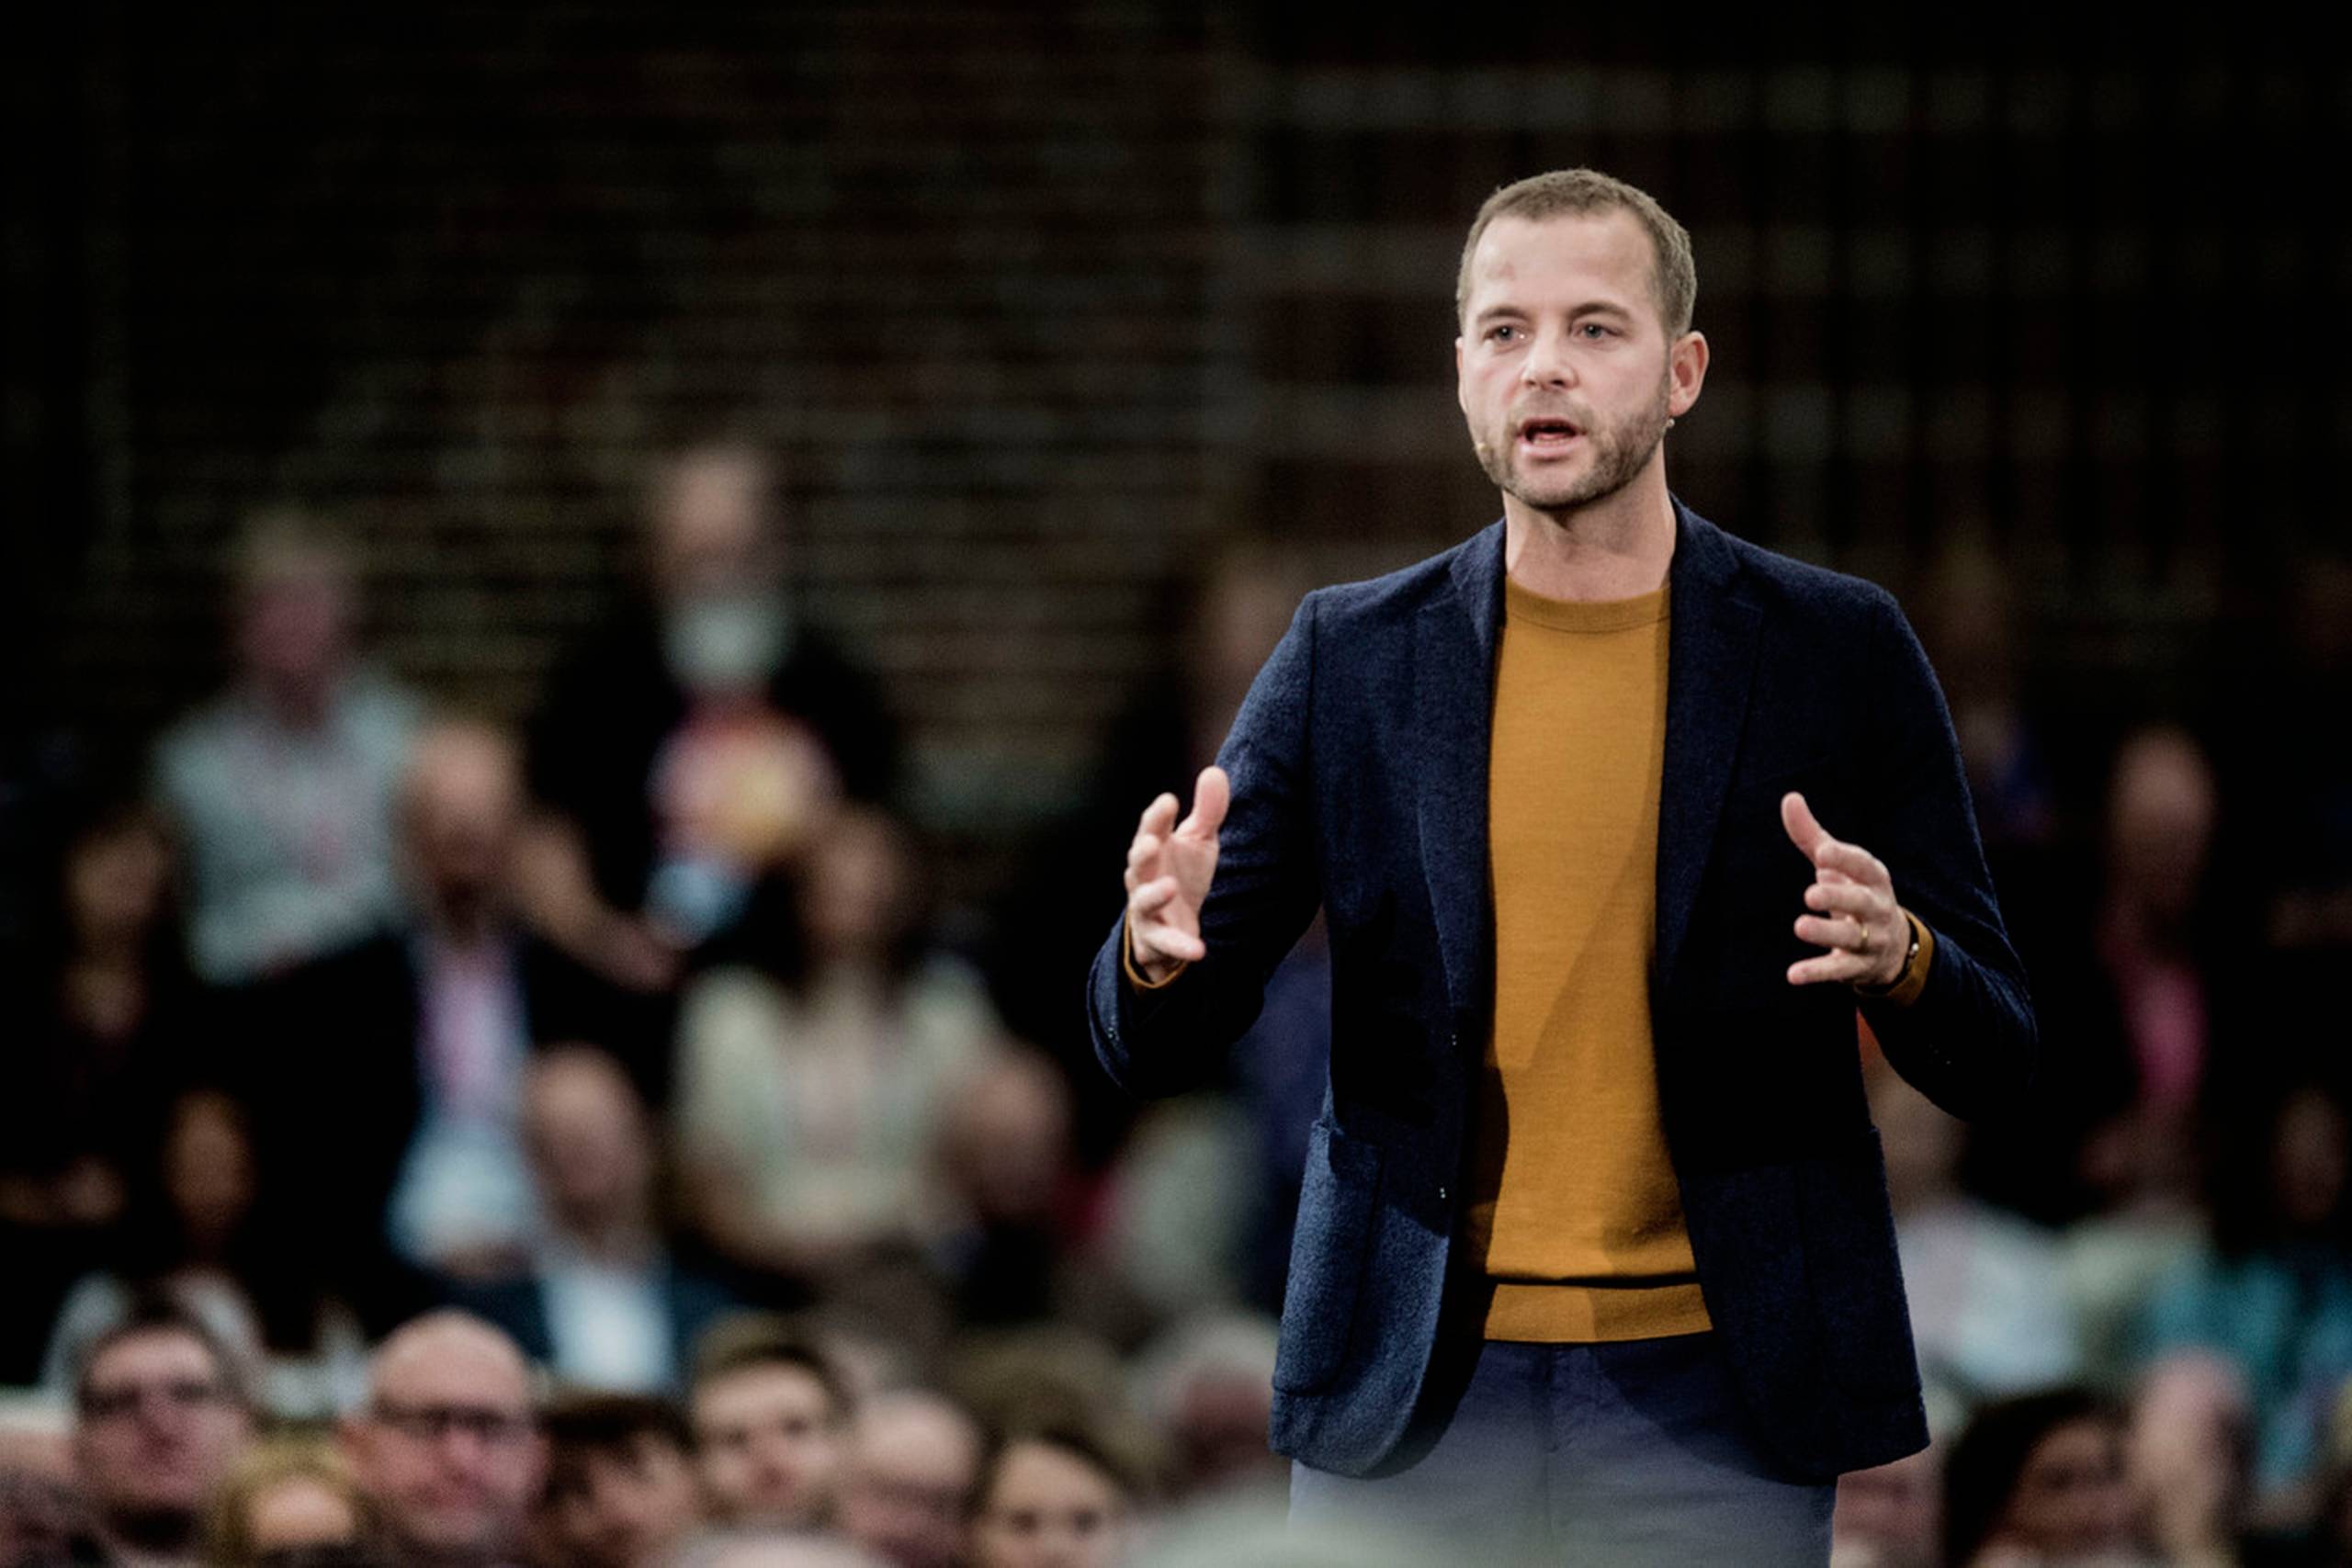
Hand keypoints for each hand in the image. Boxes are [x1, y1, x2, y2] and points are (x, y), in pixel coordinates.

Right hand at [1124, 766, 1228, 984]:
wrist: (1175, 924)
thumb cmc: (1184, 873)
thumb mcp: (1199, 842)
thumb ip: (1208, 811)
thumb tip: (1215, 771)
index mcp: (1153, 849)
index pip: (1151, 829)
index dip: (1157, 817)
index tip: (1169, 801)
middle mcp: (1144, 878)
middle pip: (1137, 863)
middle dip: (1142, 852)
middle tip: (1151, 841)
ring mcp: (1147, 910)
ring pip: (1143, 903)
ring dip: (1154, 895)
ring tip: (1169, 887)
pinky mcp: (1157, 941)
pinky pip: (1165, 944)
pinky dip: (1180, 946)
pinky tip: (1198, 949)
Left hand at [1780, 792, 1906, 988]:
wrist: (1892, 946)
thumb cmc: (1855, 892)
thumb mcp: (1837, 865)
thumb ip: (1812, 835)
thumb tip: (1789, 797)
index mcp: (1873, 878)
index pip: (1864, 866)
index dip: (1846, 859)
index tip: (1823, 852)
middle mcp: (1876, 907)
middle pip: (1861, 902)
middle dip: (1839, 896)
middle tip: (1810, 893)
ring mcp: (1870, 939)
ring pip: (1851, 937)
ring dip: (1826, 932)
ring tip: (1800, 926)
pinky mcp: (1857, 966)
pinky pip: (1839, 969)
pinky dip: (1817, 972)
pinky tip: (1792, 975)